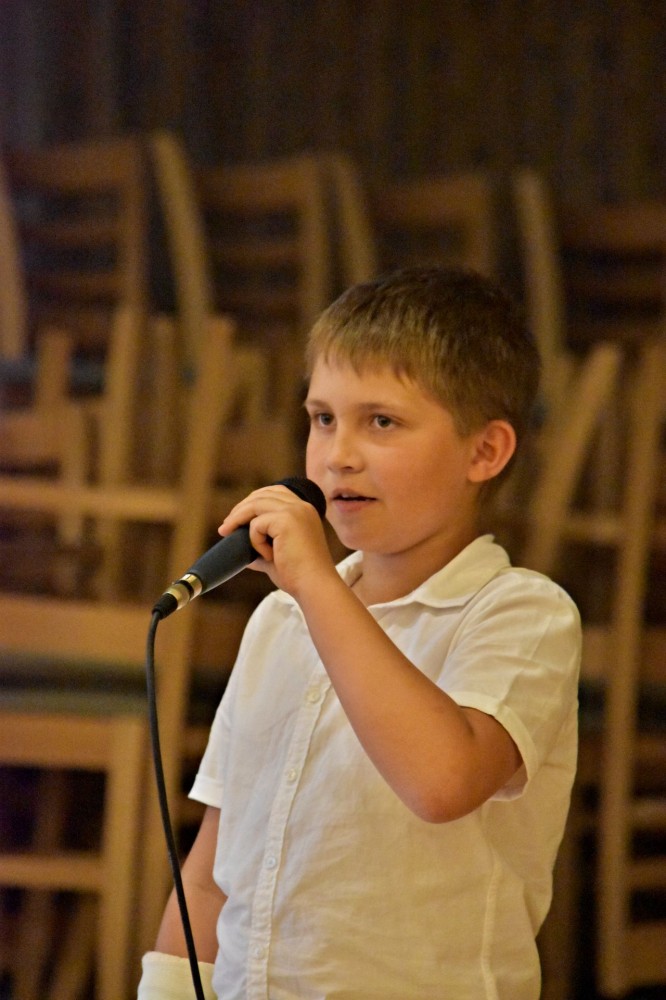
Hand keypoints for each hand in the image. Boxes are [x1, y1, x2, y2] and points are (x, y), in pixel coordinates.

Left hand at [218, 484, 335, 597]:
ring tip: (226, 532)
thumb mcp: (278, 556)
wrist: (314, 586)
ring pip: (255, 505)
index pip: (275, 493)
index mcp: (304, 511)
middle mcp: (301, 506)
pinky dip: (255, 541)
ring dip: (238, 519)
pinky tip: (268, 556)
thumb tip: (242, 554)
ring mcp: (295, 511)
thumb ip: (261, 550)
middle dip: (240, 509)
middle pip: (262, 495)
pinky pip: (257, 525)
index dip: (253, 501)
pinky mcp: (286, 520)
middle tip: (225, 527)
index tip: (237, 518)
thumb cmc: (299, 575)